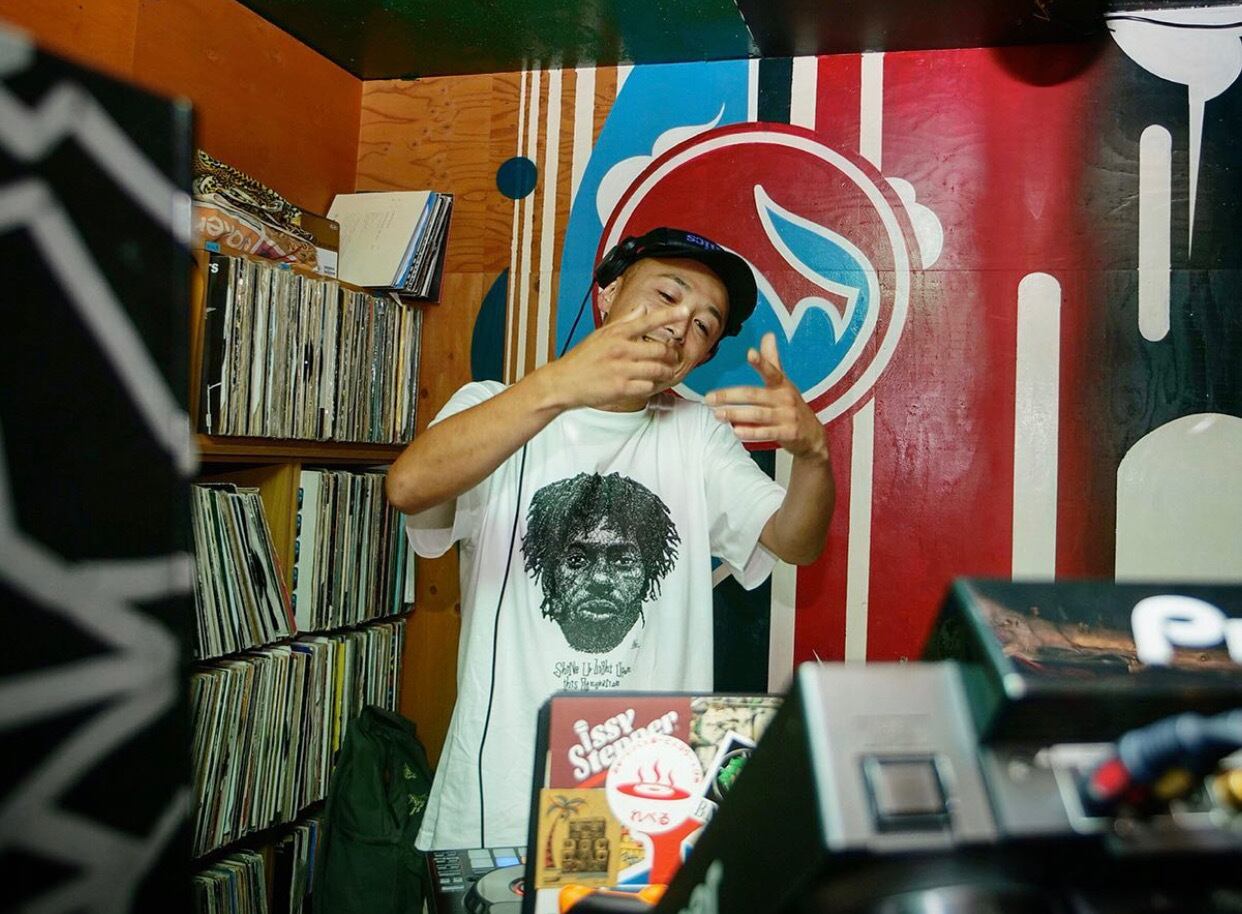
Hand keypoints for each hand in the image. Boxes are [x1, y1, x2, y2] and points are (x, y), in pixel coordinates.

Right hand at [545, 305, 685, 408]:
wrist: (564, 382)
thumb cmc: (582, 358)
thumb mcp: (601, 334)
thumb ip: (624, 322)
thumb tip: (642, 309)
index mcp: (617, 333)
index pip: (648, 321)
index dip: (670, 315)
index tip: (686, 310)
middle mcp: (621, 349)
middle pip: (660, 350)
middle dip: (671, 355)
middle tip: (673, 358)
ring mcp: (621, 369)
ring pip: (657, 370)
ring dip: (665, 372)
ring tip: (665, 373)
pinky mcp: (621, 388)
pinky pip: (648, 387)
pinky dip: (653, 387)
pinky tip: (650, 385)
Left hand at [705, 333, 827, 460]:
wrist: (812, 434)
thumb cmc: (791, 405)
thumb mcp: (784, 382)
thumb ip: (772, 361)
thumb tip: (768, 335)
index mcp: (782, 384)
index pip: (772, 370)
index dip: (761, 362)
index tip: (750, 354)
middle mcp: (785, 398)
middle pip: (754, 395)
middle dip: (730, 396)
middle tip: (709, 398)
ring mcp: (787, 416)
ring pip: (758, 414)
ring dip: (736, 414)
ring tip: (717, 414)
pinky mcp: (788, 433)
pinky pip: (767, 432)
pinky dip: (751, 432)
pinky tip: (736, 430)